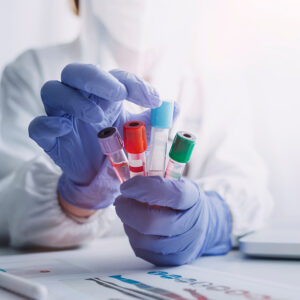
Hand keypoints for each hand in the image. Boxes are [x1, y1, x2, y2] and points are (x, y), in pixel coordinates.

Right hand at [28, 63, 160, 209]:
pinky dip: (49, 124)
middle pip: (76, 72)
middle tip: (118, 94)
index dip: (133, 83)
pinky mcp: (49, 138)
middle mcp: (80, 99)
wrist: (98, 177)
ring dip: (75, 101)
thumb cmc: (118, 149)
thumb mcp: (139, 135)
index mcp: (103, 95)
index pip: (115, 77)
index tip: (153, 100)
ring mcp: (61, 116)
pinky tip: (64, 129)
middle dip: (96, 79)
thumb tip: (175, 107)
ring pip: (53, 91)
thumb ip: (153, 121)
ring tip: (98, 118)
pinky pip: (38, 125)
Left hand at [114, 176, 231, 265]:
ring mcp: (184, 246)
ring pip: (143, 239)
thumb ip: (155, 177)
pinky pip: (142, 250)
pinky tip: (136, 226)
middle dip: (128, 210)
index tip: (126, 186)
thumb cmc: (183, 199)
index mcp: (193, 198)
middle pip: (152, 222)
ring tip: (129, 212)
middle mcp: (192, 224)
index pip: (171, 194)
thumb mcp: (176, 182)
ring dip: (129, 223)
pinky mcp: (173, 261)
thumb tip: (127, 175)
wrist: (204, 224)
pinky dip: (134, 235)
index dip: (144, 188)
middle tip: (120, 200)